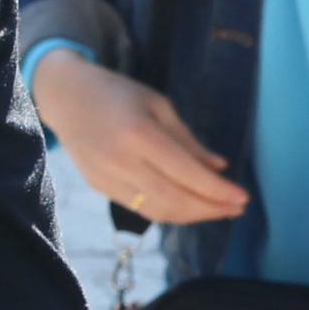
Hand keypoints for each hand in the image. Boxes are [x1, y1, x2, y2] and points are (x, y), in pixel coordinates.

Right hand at [31, 53, 249, 228]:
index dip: (217, 191)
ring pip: (157, 211)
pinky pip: (141, 208)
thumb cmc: (118, 93)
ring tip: (218, 211)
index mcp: (138, 134)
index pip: (186, 174)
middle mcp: (120, 161)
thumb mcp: (159, 105)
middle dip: (210, 209)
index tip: (243, 197)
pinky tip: (189, 206)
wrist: (66, 97)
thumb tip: (219, 168)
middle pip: (174, 200)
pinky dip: (170, 212)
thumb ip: (188, 141)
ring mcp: (106, 178)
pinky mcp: (100, 187)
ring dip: (192, 216)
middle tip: (236, 209)